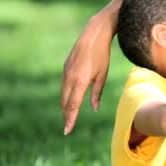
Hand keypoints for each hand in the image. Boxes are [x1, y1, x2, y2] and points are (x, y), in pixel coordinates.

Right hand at [61, 13, 114, 134]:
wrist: (94, 34)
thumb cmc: (102, 55)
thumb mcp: (102, 75)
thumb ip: (97, 93)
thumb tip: (94, 109)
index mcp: (80, 82)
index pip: (73, 105)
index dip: (70, 119)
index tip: (67, 130)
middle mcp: (70, 78)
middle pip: (65, 102)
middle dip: (66, 114)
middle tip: (68, 127)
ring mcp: (66, 72)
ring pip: (63, 94)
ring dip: (65, 105)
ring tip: (68, 115)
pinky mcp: (65, 67)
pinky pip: (64, 85)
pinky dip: (65, 94)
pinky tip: (68, 99)